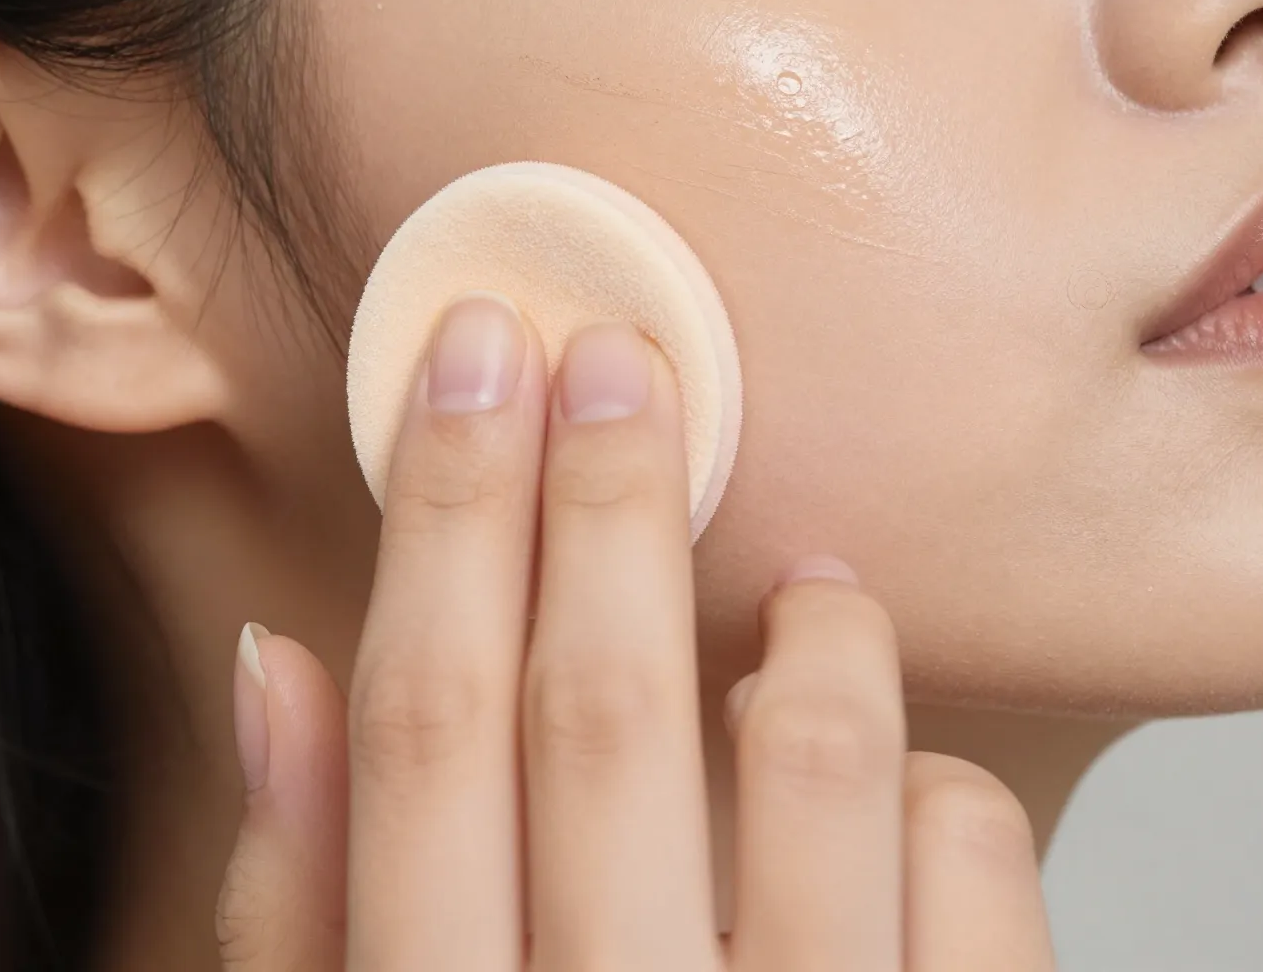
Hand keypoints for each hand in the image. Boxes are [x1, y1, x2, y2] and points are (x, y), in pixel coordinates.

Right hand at [215, 296, 1056, 969]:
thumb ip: (307, 903)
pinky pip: (984, 880)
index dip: (450, 523)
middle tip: (623, 359)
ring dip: (814, 636)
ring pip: (824, 768)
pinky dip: (953, 787)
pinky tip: (916, 777)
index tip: (476, 360)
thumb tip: (278, 669)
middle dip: (606, 508)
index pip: (433, 732)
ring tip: (808, 584)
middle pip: (606, 718)